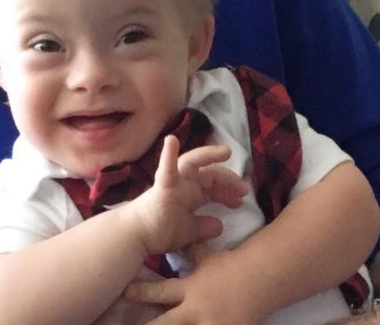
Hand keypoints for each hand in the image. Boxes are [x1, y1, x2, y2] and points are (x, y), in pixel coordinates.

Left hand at [123, 246, 259, 324]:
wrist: (262, 276)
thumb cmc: (233, 266)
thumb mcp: (209, 258)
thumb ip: (192, 253)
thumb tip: (180, 240)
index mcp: (190, 289)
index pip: (159, 292)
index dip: (140, 293)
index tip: (124, 292)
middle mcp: (196, 309)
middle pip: (164, 323)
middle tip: (127, 324)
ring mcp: (210, 324)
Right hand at [126, 136, 246, 255]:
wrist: (135, 238)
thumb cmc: (159, 232)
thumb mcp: (189, 232)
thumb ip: (203, 227)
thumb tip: (220, 225)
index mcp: (190, 194)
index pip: (213, 187)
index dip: (228, 192)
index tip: (241, 202)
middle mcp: (183, 184)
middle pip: (210, 175)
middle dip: (229, 180)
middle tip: (244, 190)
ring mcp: (173, 182)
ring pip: (192, 162)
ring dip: (208, 154)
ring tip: (225, 152)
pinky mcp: (162, 186)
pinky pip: (165, 169)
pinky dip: (168, 154)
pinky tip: (171, 141)